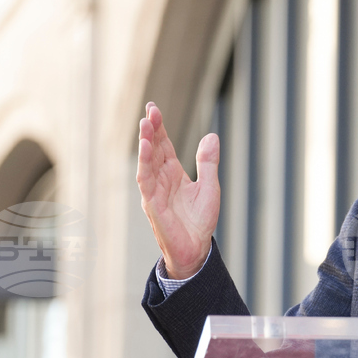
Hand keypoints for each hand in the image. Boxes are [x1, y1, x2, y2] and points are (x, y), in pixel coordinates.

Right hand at [136, 101, 219, 278]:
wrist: (196, 249)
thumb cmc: (200, 221)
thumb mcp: (210, 187)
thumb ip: (208, 162)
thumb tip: (212, 136)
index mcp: (173, 173)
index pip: (163, 145)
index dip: (159, 128)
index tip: (154, 108)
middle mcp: (161, 179)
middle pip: (154, 149)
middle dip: (151, 129)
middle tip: (150, 110)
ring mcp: (155, 191)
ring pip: (147, 162)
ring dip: (145, 143)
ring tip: (145, 123)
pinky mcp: (153, 204)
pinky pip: (146, 181)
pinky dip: (145, 165)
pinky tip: (146, 149)